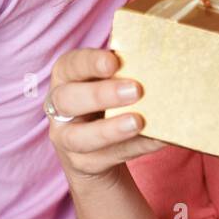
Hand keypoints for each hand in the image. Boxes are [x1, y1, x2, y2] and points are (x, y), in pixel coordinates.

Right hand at [47, 48, 166, 187]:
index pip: (70, 65)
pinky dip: (135, 147)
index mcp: (65, 77)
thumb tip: (157, 53)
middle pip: (68, 100)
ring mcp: (66, 139)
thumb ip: (126, 68)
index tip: (114, 61)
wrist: (98, 150)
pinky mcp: (83, 164)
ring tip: (139, 121)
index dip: (90, 63)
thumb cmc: (109, 101)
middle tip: (136, 90)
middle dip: (101, 94)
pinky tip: (158, 138)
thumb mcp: (110, 80)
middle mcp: (59, 108)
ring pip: (80, 137)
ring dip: (112, 129)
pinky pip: (108, 157)